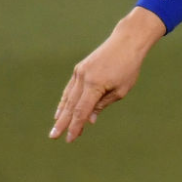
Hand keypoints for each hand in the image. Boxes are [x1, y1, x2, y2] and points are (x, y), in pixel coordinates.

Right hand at [50, 7, 165, 142]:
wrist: (126, 42)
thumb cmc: (128, 68)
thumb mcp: (121, 90)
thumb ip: (103, 104)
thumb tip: (90, 119)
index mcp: (95, 85)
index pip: (82, 111)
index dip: (75, 126)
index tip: (70, 139)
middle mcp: (83, 78)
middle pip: (71, 105)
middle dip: (62, 123)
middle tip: (53, 136)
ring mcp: (79, 72)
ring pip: (68, 97)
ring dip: (61, 113)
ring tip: (55, 127)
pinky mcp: (80, 69)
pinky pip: (70, 89)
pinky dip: (65, 101)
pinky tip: (61, 111)